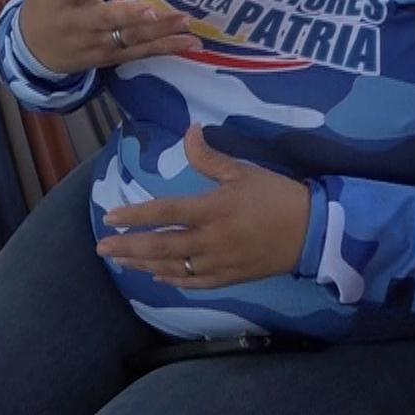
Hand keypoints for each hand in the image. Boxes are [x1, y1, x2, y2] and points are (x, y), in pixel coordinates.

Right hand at [11, 0, 198, 74]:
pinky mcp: (114, 56)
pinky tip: (192, 42)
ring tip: (185, 20)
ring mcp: (100, 43)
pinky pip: (142, 52)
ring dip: (159, 31)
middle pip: (106, 20)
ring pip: (130, 38)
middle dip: (128, 16)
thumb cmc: (44, 4)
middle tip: (151, 10)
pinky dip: (167, 48)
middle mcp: (82, 24)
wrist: (36, 53)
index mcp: (62, 0)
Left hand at [96, 126, 311, 289]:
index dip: (135, 216)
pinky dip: (173, 280)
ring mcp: (219, 263)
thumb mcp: (244, 172)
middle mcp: (210, 240)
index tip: (110, 218)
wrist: (313, 232)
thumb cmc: (277, 196)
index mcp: (212, 210)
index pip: (165, 213)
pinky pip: (194, 283)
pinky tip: (157, 276)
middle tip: (102, 248)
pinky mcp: (230, 277)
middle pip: (160, 247)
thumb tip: (189, 131)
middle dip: (128, 248)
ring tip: (120, 262)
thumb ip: (210, 157)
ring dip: (143, 265)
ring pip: (172, 268)